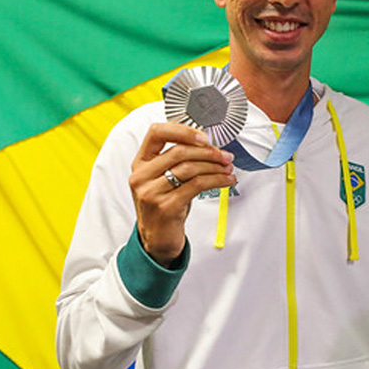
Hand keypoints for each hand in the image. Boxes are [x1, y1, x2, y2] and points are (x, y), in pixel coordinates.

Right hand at [129, 123, 234, 265]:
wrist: (157, 238)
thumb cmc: (164, 205)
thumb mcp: (163, 179)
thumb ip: (176, 160)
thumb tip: (208, 143)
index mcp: (140, 163)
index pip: (156, 132)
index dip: (182, 129)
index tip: (203, 136)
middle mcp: (142, 176)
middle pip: (180, 151)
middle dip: (208, 152)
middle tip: (225, 156)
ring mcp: (151, 192)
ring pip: (190, 168)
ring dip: (215, 166)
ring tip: (228, 168)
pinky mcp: (166, 206)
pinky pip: (197, 185)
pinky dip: (216, 180)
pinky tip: (225, 181)